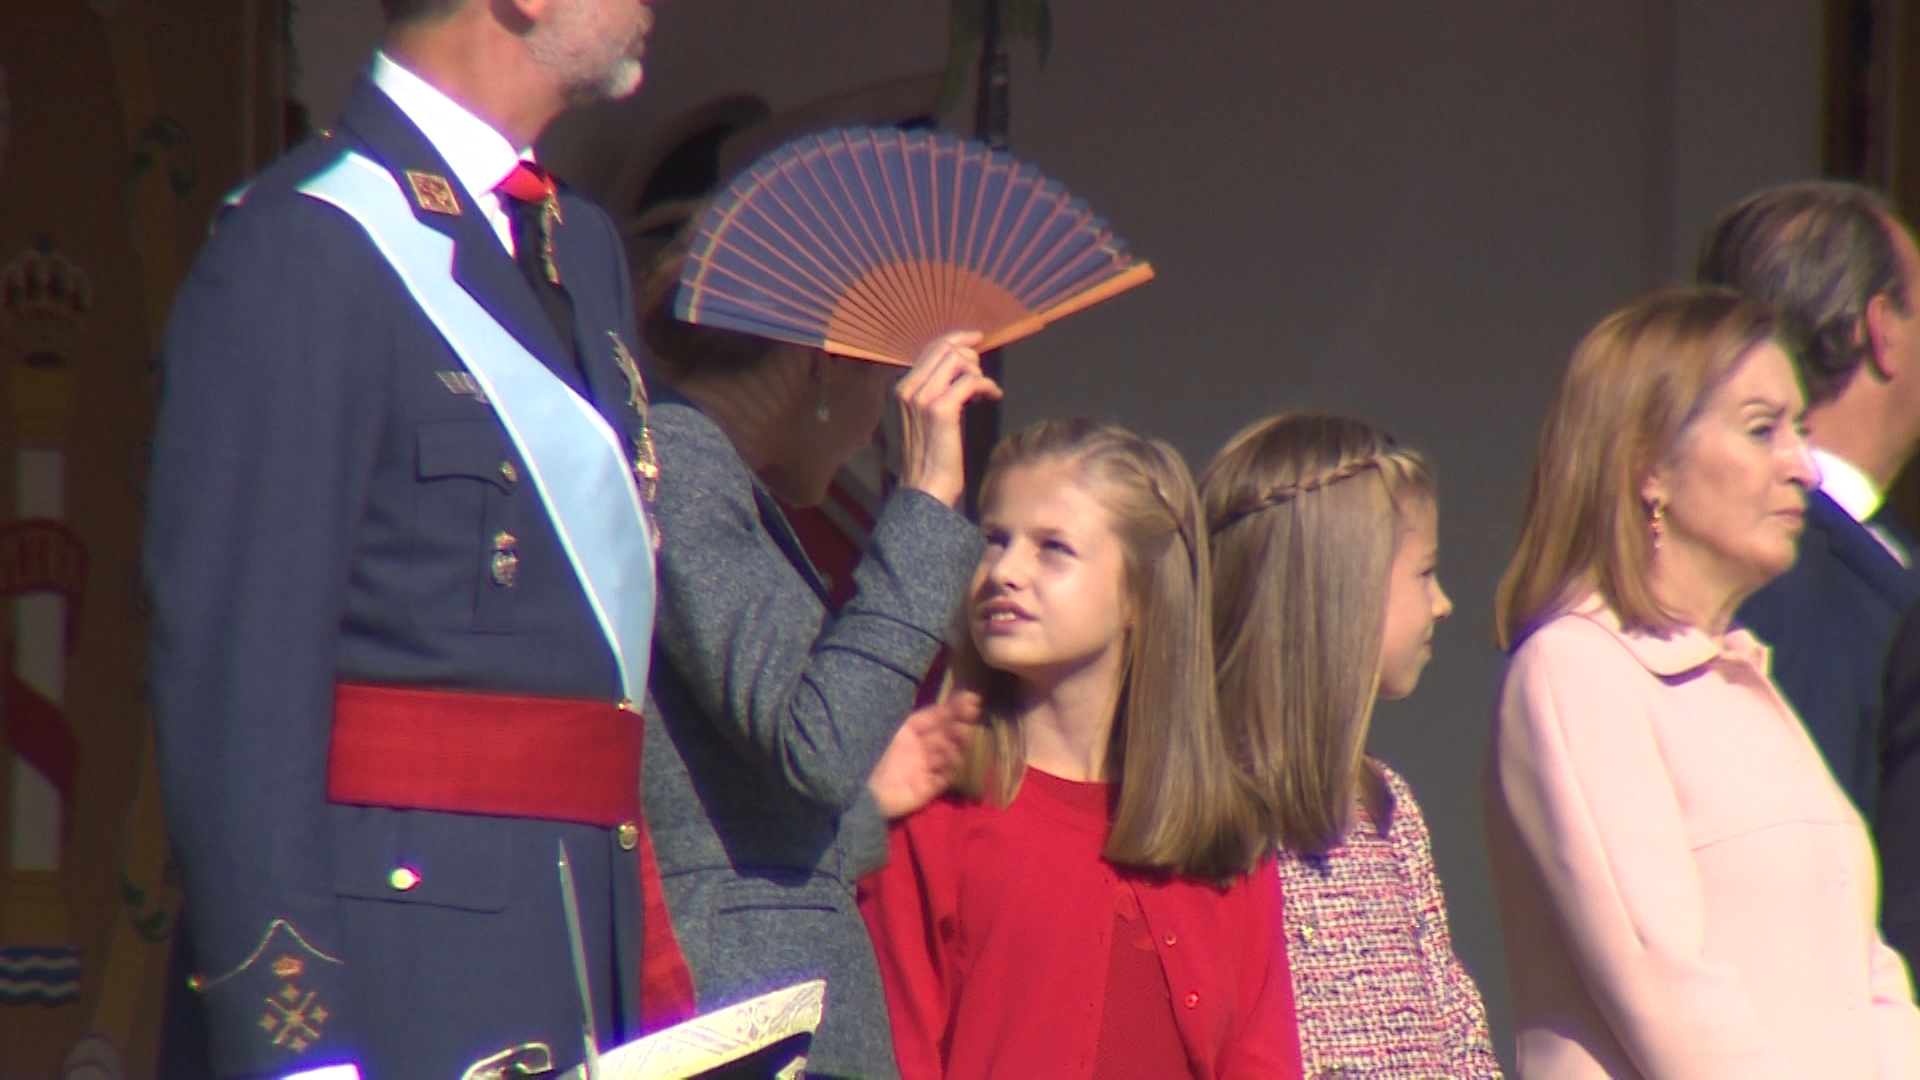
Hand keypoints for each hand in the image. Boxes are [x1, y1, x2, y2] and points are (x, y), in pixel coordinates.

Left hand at [867, 692, 982, 818]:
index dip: (955, 708)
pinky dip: (952, 765)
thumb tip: (954, 697)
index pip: (940, 717)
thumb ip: (928, 715)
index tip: (972, 698)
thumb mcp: (903, 729)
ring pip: (952, 753)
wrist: (867, 789)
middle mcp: (926, 748)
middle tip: (971, 713)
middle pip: (948, 734)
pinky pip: (947, 775)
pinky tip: (953, 754)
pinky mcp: (932, 786)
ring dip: (957, 742)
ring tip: (960, 731)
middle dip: (959, 723)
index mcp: (916, 732)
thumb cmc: (880, 755)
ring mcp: (930, 768)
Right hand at [893, 332, 1001, 506]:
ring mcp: (922, 398)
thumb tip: (961, 368)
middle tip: (983, 372)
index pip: (930, 348)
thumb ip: (935, 392)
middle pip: (945, 348)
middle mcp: (908, 389)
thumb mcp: (927, 418)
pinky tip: (993, 395)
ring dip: (978, 370)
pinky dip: (987, 385)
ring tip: (985, 389)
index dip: (957, 339)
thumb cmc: (930, 458)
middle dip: (971, 354)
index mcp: (902, 388)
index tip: (976, 339)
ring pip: (958, 359)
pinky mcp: (940, 409)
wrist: (925, 488)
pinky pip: (970, 380)